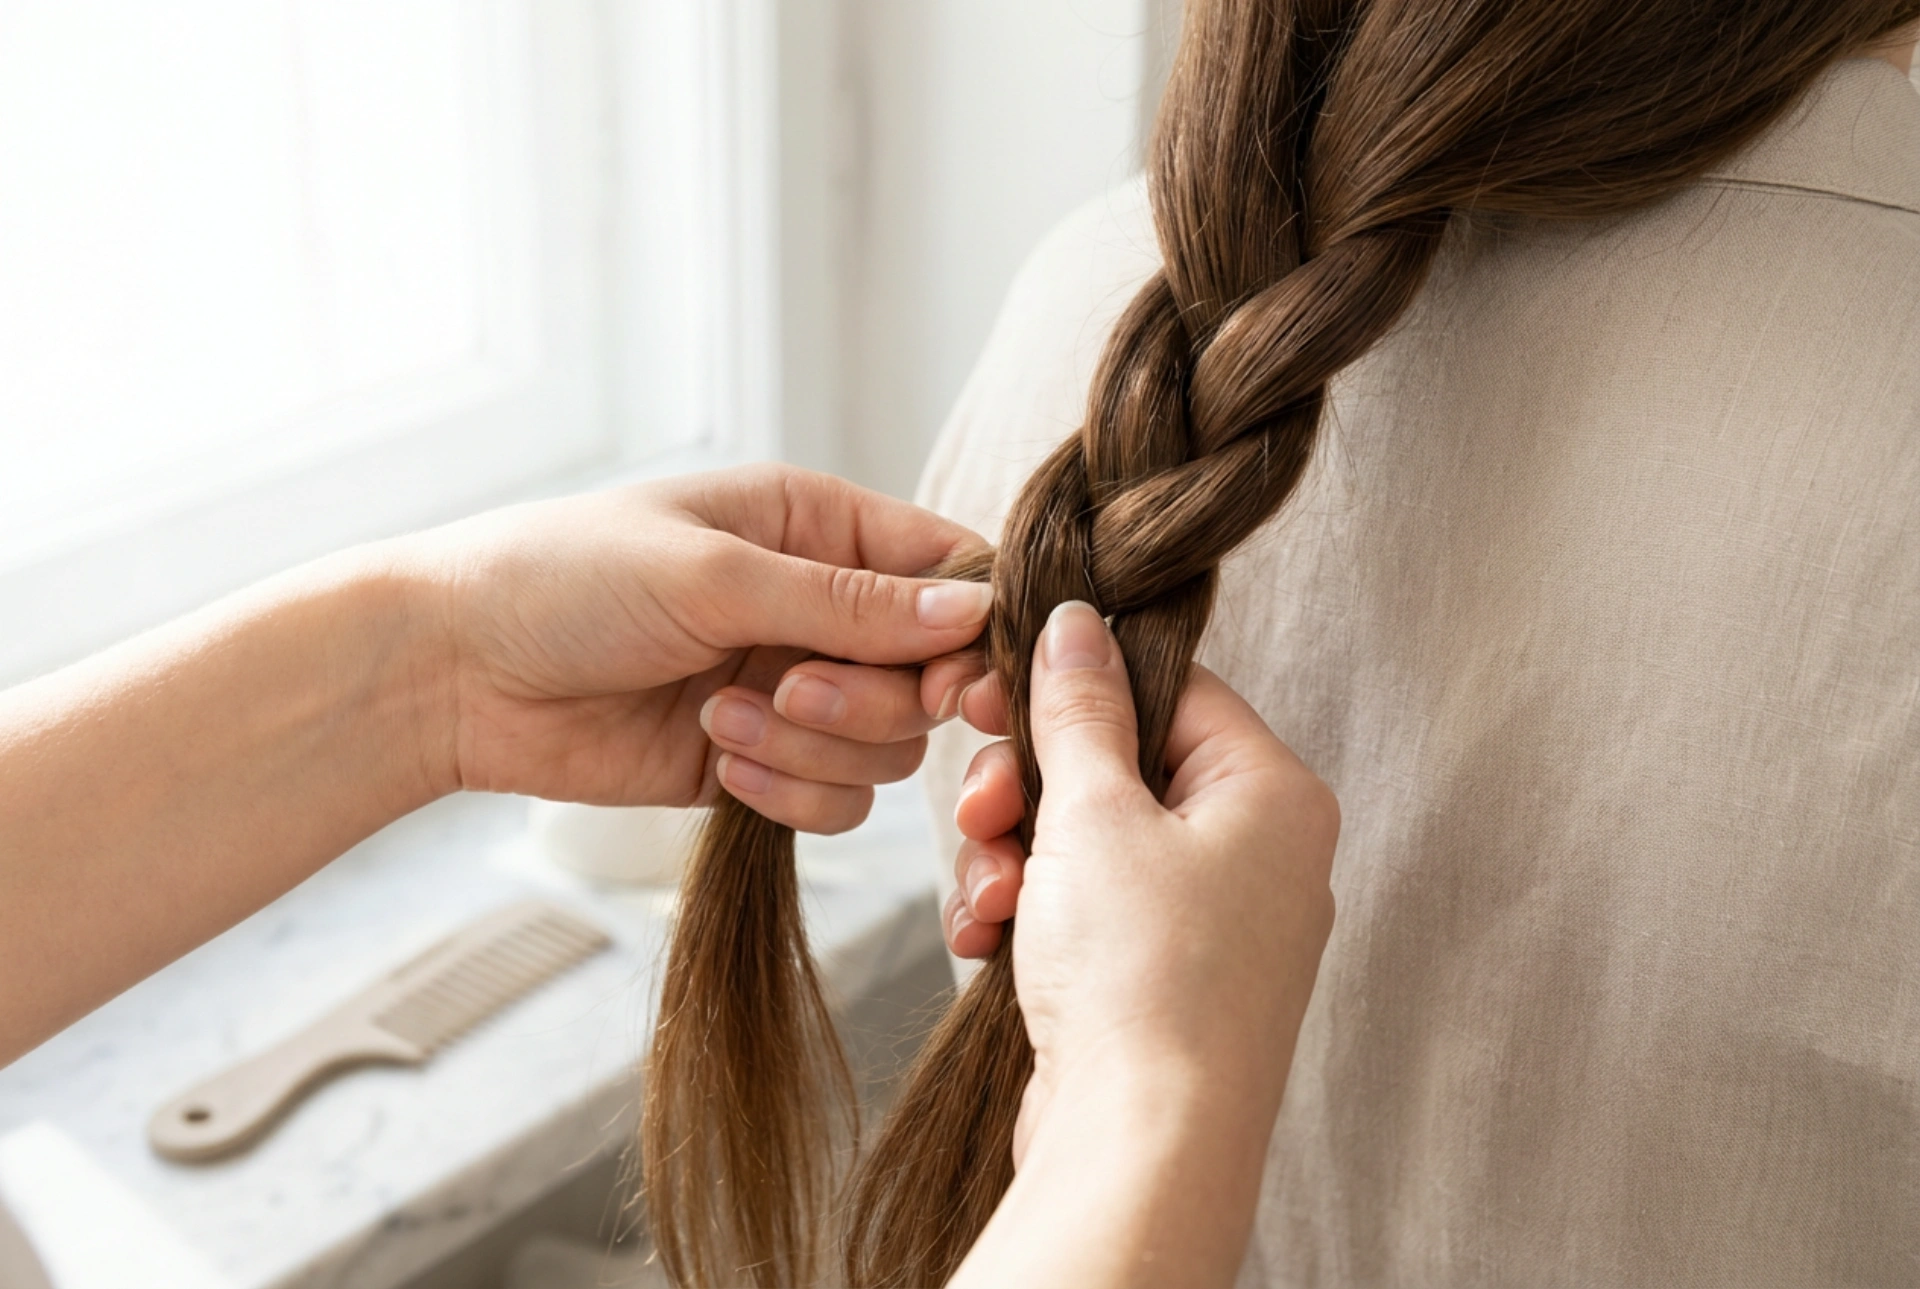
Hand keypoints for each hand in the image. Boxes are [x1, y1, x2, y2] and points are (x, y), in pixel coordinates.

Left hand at [402, 464, 990, 830]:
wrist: (455, 673)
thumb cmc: (566, 579)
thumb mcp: (713, 573)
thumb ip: (848, 603)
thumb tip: (973, 614)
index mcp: (818, 526)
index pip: (946, 571)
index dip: (969, 632)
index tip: (956, 685)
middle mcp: (819, 608)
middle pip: (928, 676)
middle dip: (867, 698)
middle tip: (787, 685)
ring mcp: (792, 689)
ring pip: (886, 748)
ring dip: (812, 746)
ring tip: (718, 719)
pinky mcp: (759, 762)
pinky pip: (835, 801)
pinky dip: (789, 794)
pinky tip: (715, 761)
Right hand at [944, 601, 1337, 1159]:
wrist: (1141, 1146)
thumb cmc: (1141, 977)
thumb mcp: (1095, 814)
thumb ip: (1080, 711)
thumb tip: (1077, 625)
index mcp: (1272, 795)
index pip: (1172, 690)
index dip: (1076, 691)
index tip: (997, 700)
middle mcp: (1259, 856)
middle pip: (1122, 769)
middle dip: (1031, 789)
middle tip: (983, 808)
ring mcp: (1214, 926)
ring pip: (1092, 844)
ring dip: (1017, 857)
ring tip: (990, 896)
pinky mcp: (1164, 983)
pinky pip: (1090, 913)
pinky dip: (1033, 916)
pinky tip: (985, 939)